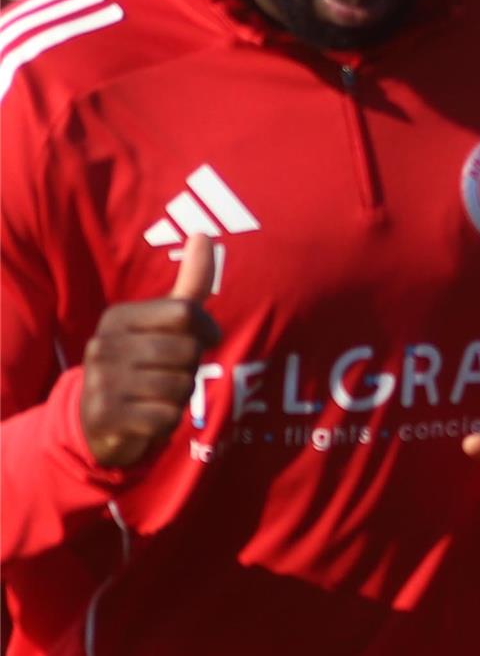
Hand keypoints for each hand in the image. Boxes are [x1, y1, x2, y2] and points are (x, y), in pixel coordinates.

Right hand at [80, 233, 222, 468]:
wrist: (99, 421)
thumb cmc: (144, 364)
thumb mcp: (164, 322)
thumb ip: (190, 284)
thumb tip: (204, 234)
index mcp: (119, 317)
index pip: (186, 312)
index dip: (206, 330)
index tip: (202, 340)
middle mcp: (103, 344)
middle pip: (187, 352)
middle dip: (191, 369)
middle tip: (167, 375)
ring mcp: (101, 381)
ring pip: (182, 387)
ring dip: (181, 398)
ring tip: (156, 396)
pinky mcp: (106, 417)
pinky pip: (167, 417)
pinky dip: (168, 421)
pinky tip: (147, 418)